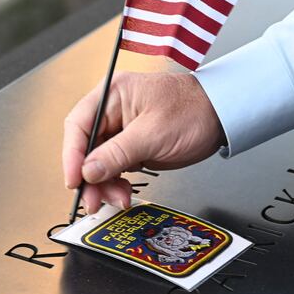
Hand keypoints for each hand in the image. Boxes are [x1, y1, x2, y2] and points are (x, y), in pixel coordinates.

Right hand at [62, 72, 224, 213]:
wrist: (221, 116)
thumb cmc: (194, 110)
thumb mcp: (153, 135)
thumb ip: (117, 154)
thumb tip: (87, 171)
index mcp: (112, 94)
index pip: (78, 125)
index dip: (71, 155)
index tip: (74, 180)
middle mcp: (113, 108)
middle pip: (86, 146)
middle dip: (90, 176)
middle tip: (94, 200)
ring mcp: (122, 126)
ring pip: (99, 160)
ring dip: (104, 183)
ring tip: (117, 198)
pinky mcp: (132, 142)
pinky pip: (114, 164)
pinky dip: (116, 181)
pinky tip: (122, 192)